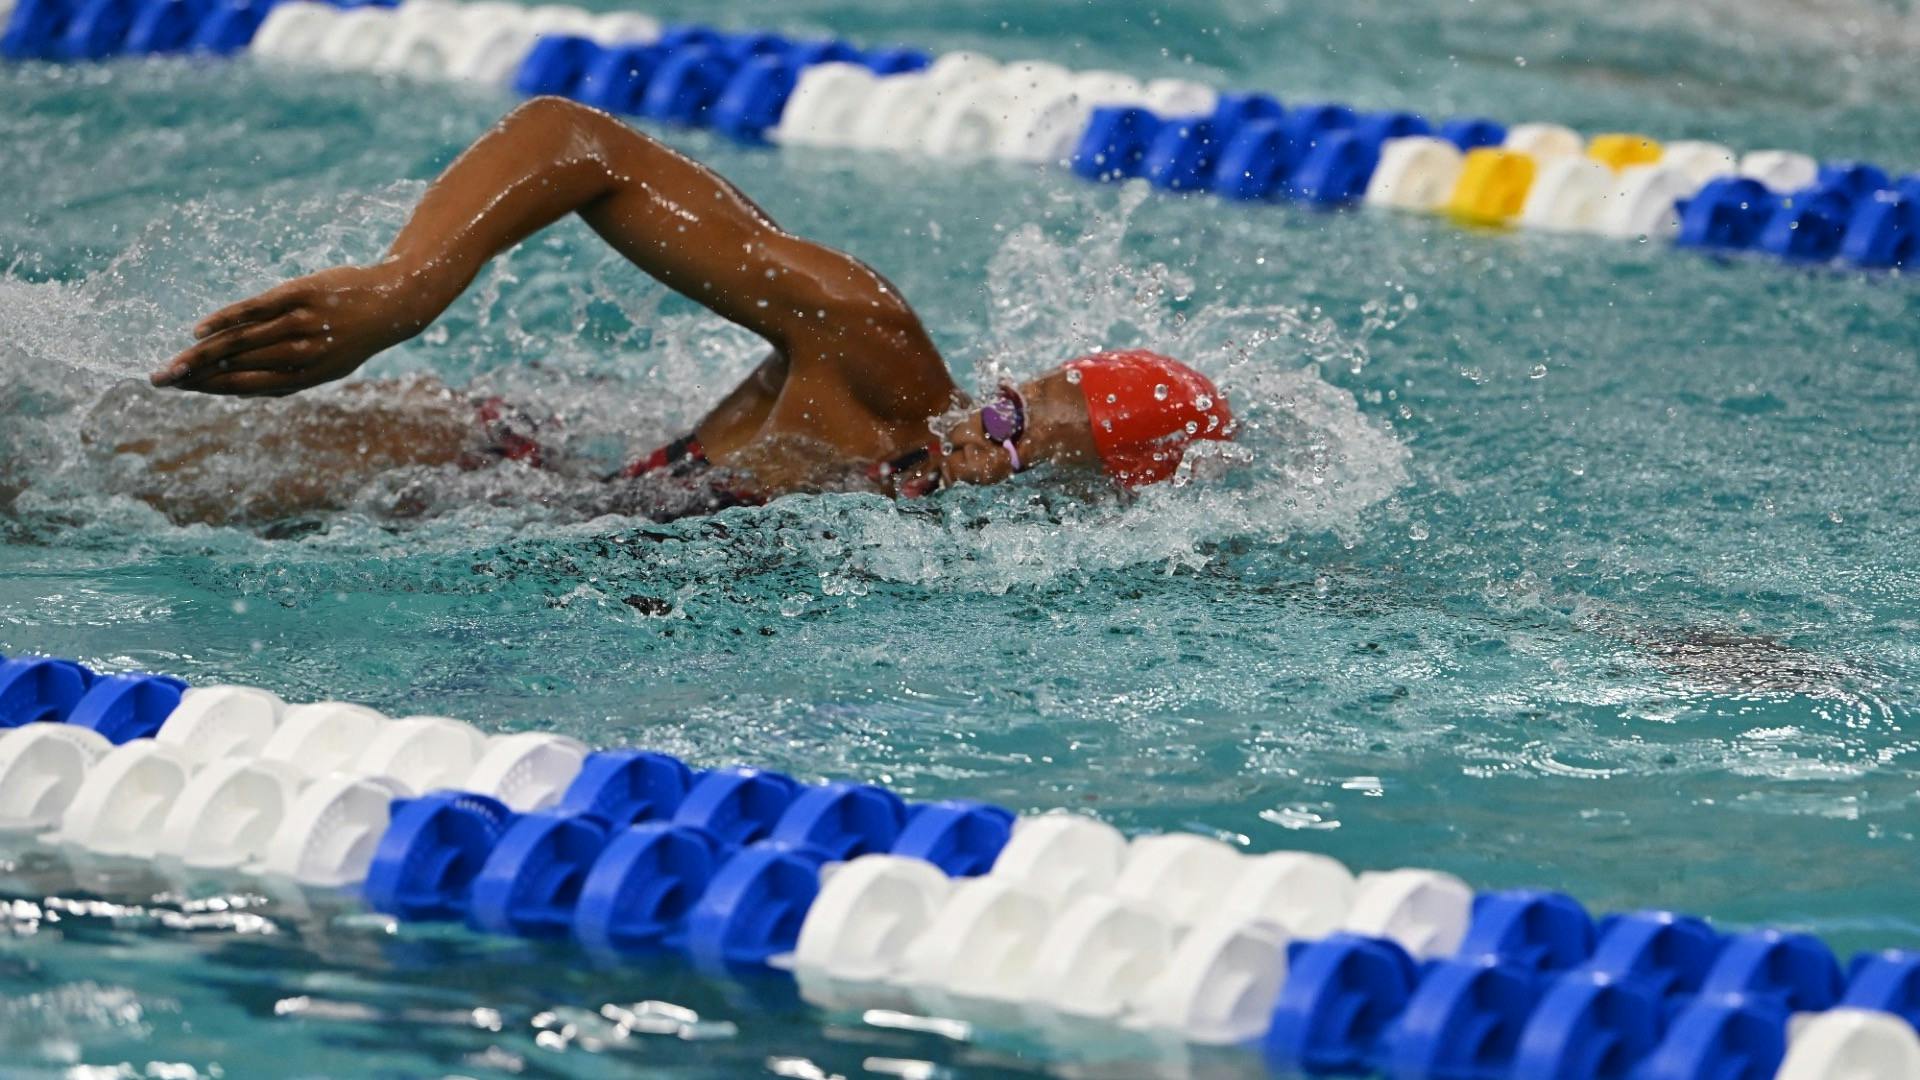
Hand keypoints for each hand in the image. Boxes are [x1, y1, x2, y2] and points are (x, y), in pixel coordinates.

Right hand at [151, 263, 436, 395]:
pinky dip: (225, 320)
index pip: (249, 386)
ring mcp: (300, 324)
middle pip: (237, 366)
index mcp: (307, 377)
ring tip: (171, 363)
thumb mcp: (327, 366)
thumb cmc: (352, 336)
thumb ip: (288, 376)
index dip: (212, 390)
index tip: (180, 391)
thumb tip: (241, 386)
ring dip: (200, 354)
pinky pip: (255, 310)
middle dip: (195, 375)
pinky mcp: (298, 295)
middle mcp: (302, 354)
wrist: (393, 302)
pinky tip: (199, 330)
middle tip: (159, 381)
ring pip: (241, 342)